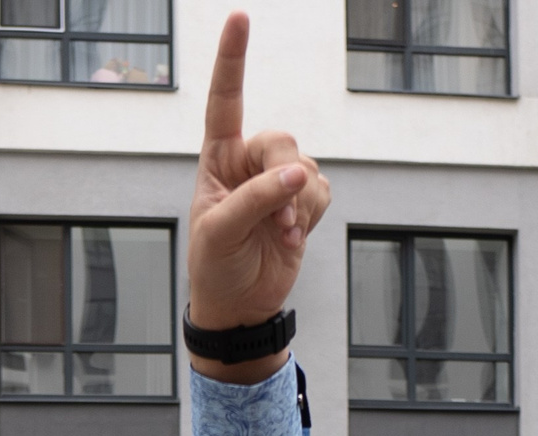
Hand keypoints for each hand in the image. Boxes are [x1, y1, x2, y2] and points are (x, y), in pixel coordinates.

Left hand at [188, 11, 331, 383]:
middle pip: (282, 141)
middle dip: (284, 177)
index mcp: (217, 157)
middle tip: (277, 217)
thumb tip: (299, 173)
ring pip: (308, 169)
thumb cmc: (214, 265)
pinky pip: (323, 191)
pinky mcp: (303, 202)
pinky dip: (311, 216)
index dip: (232, 59)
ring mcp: (279, 181)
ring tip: (277, 235)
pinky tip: (291, 236)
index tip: (240, 18)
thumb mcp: (220, 233)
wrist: (239, 305)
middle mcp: (249, 161)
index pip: (225, 101)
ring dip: (298, 208)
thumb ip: (255, 199)